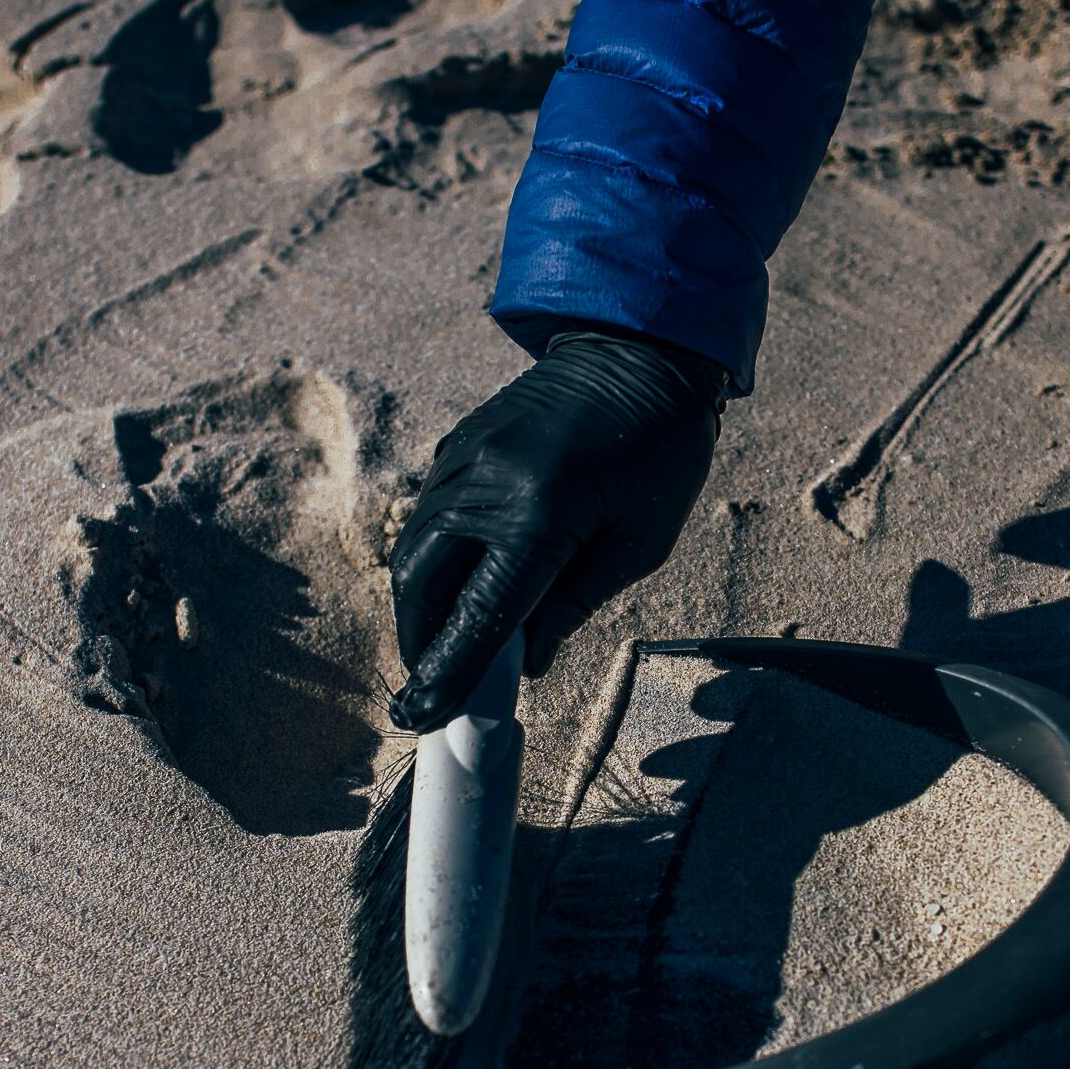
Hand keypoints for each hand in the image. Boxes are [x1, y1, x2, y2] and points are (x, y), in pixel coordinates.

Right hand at [387, 329, 723, 732]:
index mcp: (539, 515)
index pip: (479, 616)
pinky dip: (431, 561)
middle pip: (421, 586)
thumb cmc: (659, 452)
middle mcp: (485, 487)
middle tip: (435, 685)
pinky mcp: (456, 446)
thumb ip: (574, 604)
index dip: (448, 675)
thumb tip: (528, 665)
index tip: (419, 717)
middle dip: (420, 644)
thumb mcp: (638, 543)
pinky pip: (426, 517)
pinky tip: (458, 584)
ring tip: (443, 644)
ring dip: (420, 606)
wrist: (639, 351)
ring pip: (411, 552)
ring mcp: (462, 461)